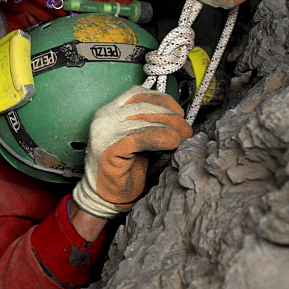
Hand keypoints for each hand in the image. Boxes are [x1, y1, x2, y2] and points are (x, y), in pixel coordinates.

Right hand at [72, 87, 191, 218]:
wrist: (102, 195)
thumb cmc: (122, 168)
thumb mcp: (136, 138)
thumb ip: (148, 123)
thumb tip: (177, 116)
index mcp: (109, 110)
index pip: (137, 93)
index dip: (162, 100)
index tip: (178, 112)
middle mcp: (104, 117)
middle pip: (144, 105)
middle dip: (170, 115)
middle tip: (186, 129)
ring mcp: (105, 132)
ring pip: (145, 119)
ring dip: (170, 127)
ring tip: (182, 138)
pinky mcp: (110, 148)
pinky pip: (141, 137)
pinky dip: (161, 138)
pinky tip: (172, 144)